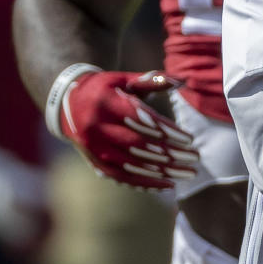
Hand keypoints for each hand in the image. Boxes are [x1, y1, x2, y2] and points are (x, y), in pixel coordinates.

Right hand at [55, 70, 198, 188]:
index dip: (167, 131)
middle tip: (195, 159)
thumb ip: (151, 80)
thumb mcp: (124, 79)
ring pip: (133, 165)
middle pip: (140, 146)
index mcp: (106, 104)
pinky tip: (167, 184)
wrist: (67, 105)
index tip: (190, 139)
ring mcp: (95, 149)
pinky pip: (123, 178)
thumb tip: (181, 80)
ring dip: (163, 172)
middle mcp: (97, 128)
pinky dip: (146, 183)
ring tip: (187, 173)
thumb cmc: (104, 88)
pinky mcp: (96, 163)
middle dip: (171, 155)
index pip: (142, 121)